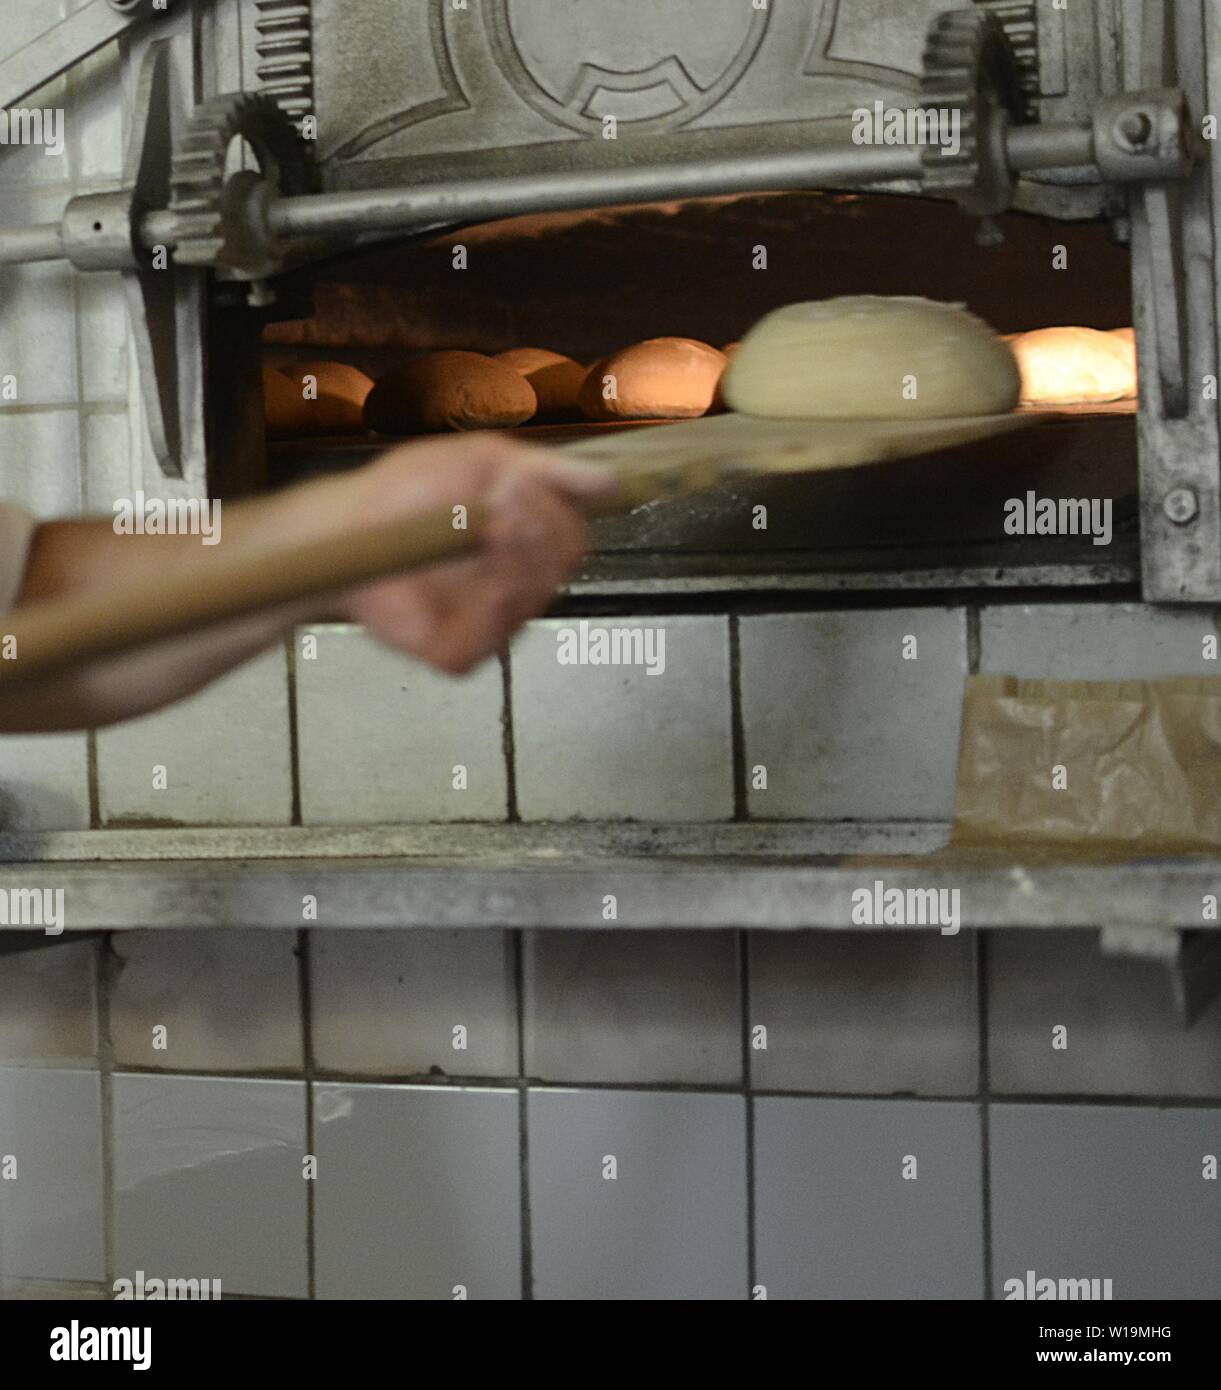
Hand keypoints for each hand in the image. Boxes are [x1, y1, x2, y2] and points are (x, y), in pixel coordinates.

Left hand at [339, 432, 616, 672]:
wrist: (346, 525)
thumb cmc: (408, 492)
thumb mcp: (482, 460)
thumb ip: (548, 471)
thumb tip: (609, 481)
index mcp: (526, 545)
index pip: (570, 539)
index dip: (555, 514)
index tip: (519, 485)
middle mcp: (514, 588)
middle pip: (558, 570)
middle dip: (536, 536)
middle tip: (502, 507)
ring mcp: (487, 623)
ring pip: (528, 604)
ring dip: (509, 564)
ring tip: (481, 529)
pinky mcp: (456, 652)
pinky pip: (487, 642)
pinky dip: (483, 608)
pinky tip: (465, 580)